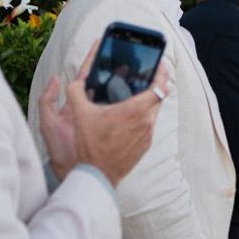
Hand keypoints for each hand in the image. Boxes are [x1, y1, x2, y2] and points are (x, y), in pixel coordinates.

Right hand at [41, 54, 170, 186]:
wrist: (97, 174)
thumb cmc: (90, 144)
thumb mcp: (79, 114)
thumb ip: (76, 92)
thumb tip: (75, 81)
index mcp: (136, 110)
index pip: (160, 86)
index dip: (162, 73)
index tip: (161, 64)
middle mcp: (146, 122)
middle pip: (159, 97)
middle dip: (155, 85)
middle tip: (147, 76)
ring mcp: (147, 135)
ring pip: (154, 112)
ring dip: (148, 102)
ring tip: (136, 94)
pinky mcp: (145, 145)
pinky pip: (148, 126)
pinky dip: (142, 117)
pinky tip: (129, 116)